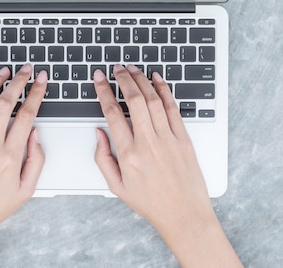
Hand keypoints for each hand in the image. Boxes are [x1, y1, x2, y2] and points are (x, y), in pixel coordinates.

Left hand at [0, 64, 47, 266]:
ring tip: (3, 71)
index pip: (27, 114)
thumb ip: (36, 159)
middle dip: (18, 81)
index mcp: (10, 156)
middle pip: (5, 103)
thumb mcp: (27, 189)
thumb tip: (35, 133)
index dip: (36, 92)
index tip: (41, 80)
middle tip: (25, 69)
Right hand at [93, 64, 241, 267]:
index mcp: (128, 154)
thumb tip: (98, 133)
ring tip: (133, 69)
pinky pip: (173, 108)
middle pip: (133, 100)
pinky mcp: (184, 139)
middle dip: (123, 78)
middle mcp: (148, 143)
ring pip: (153, 100)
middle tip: (116, 68)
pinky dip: (164, 90)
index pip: (112, 113)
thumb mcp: (116, 186)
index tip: (99, 79)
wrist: (184, 215)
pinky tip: (157, 79)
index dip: (104, 91)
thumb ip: (102, 158)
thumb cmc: (151, 203)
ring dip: (142, 80)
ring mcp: (168, 139)